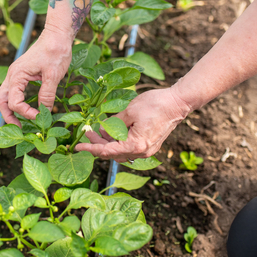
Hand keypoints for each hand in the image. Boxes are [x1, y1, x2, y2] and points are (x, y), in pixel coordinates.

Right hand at [0, 26, 72, 125]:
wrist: (57, 34)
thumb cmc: (55, 51)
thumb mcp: (53, 75)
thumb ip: (47, 94)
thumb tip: (45, 112)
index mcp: (17, 74)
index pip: (14, 102)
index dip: (26, 113)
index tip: (40, 117)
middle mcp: (13, 75)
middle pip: (2, 100)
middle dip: (8, 115)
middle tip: (20, 128)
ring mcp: (16, 74)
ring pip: (5, 96)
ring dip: (11, 110)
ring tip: (21, 122)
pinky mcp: (22, 73)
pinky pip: (14, 91)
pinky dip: (17, 102)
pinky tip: (27, 108)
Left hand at [75, 87, 190, 161]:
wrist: (178, 103)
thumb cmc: (155, 104)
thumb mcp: (129, 111)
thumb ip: (114, 123)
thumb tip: (103, 129)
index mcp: (136, 145)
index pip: (107, 151)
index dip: (91, 148)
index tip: (78, 147)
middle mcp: (142, 152)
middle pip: (113, 154)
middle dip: (98, 144)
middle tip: (87, 133)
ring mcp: (147, 150)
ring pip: (121, 152)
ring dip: (108, 143)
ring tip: (98, 130)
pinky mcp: (149, 146)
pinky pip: (129, 148)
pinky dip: (118, 142)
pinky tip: (111, 132)